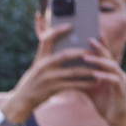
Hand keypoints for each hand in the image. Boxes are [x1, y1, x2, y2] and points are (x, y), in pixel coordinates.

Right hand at [4, 26, 124, 124]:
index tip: (70, 25)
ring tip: (102, 67)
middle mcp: (43, 66)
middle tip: (96, 51)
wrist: (23, 100)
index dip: (58, 31)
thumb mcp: (38, 67)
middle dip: (83, 53)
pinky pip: (75, 85)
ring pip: (74, 71)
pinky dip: (87, 83)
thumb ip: (50, 59)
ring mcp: (49, 78)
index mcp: (40, 58)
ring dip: (90, 70)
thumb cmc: (34, 81)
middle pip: (66, 55)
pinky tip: (96, 82)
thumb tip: (71, 51)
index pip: (47, 39)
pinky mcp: (54, 88)